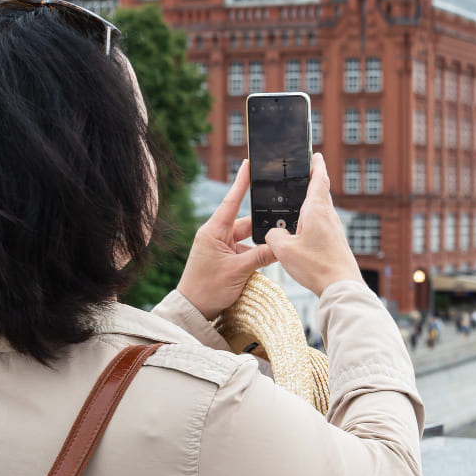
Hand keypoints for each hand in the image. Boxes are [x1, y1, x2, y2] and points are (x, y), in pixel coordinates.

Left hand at [177, 160, 276, 319]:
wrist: (193, 311)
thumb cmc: (207, 289)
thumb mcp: (238, 271)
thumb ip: (261, 256)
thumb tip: (281, 244)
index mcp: (213, 231)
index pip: (231, 201)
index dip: (241, 183)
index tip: (248, 164)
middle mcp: (216, 235)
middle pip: (246, 222)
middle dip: (262, 226)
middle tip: (282, 225)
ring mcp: (220, 247)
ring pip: (248, 238)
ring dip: (260, 245)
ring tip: (274, 250)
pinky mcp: (224, 259)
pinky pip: (245, 251)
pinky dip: (255, 255)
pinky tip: (265, 262)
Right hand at [264, 153, 362, 296]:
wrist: (341, 286)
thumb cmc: (316, 266)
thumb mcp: (284, 250)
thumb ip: (273, 236)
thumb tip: (273, 234)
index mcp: (317, 210)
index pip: (319, 179)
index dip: (316, 165)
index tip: (315, 154)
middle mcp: (329, 216)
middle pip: (321, 192)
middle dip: (313, 181)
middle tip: (304, 173)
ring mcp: (334, 229)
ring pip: (322, 209)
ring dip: (312, 202)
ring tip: (298, 202)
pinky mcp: (335, 242)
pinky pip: (322, 224)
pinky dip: (313, 219)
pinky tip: (303, 230)